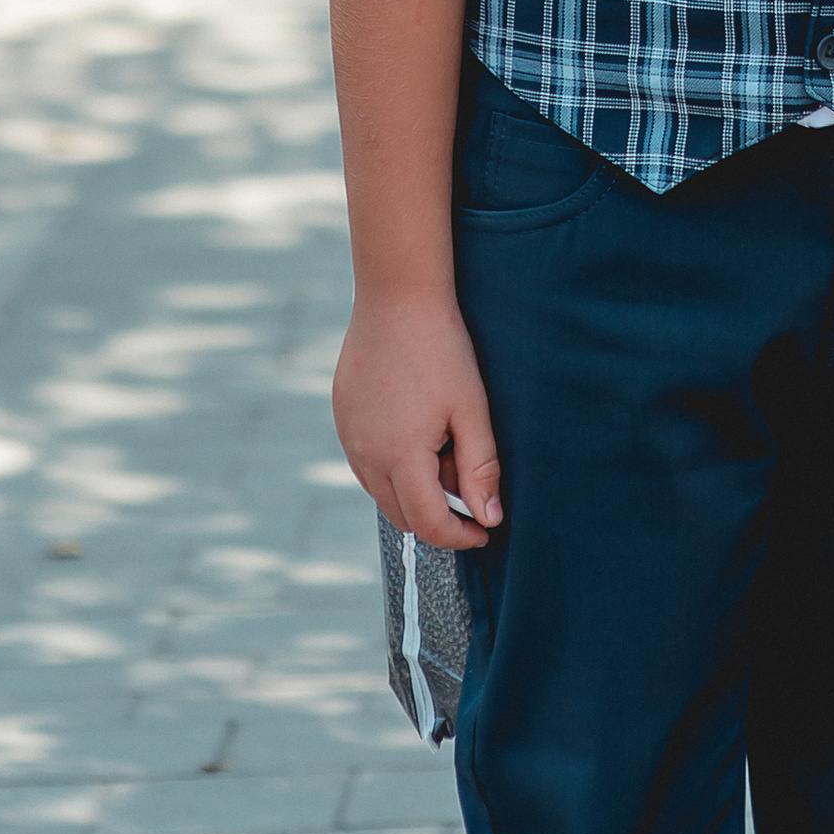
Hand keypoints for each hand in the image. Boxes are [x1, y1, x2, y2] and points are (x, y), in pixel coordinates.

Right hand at [334, 288, 503, 548]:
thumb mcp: (471, 408)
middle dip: (439, 513)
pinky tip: (419, 429)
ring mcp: (349, 438)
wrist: (397, 297)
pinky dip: (393, 466)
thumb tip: (490, 519)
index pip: (428, 523)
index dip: (459, 535)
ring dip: (414, 490)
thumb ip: (481, 468)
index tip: (485, 531)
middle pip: (402, 515)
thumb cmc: (442, 349)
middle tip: (469, 476)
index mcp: (400, 456)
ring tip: (446, 443)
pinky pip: (366, 463)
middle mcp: (366, 455)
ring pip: (382, 491)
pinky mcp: (342, 420)